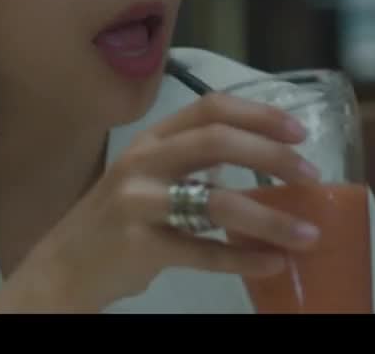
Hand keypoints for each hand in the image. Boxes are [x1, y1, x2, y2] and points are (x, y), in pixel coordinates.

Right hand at [0, 92, 321, 312]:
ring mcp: (139, 202)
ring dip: (270, 218)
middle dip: (272, 155)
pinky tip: (273, 263)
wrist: (62, 268)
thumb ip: (193, 163)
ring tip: (307, 233)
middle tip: (311, 175)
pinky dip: (244, 258)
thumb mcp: (148, 178)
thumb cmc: (115, 221)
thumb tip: (257, 159)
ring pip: (217, 201)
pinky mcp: (140, 245)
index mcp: (153, 139)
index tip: (299, 130)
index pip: (210, 107)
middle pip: (218, 142)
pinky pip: (204, 251)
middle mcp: (144, 161)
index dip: (259, 114)